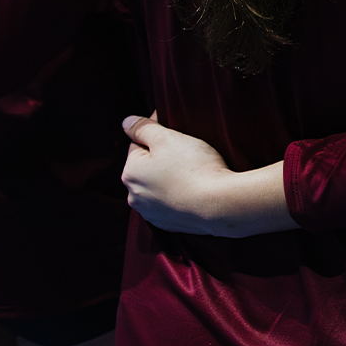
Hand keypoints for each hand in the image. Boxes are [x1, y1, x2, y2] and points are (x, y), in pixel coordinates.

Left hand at [121, 114, 297, 236]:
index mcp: (130, 172)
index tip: (177, 132)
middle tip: (187, 153)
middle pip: (147, 167)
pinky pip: (170, 203)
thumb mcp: (167, 138)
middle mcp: (134, 195)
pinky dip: (178, 196)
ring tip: (192, 172)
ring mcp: (151, 213)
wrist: (218, 204)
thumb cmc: (193, 168)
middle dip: (162, 159)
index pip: (138, 144)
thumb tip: (126, 122)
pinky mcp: (168, 224)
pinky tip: (194, 190)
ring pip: (158, 186)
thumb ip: (142, 127)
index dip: (158, 135)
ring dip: (169, 179)